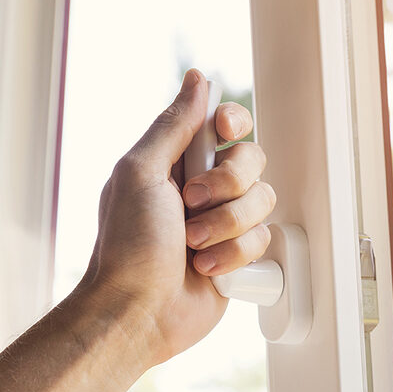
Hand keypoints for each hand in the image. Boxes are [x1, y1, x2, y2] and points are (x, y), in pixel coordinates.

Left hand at [82, 68, 274, 364]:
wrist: (138, 312)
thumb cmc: (128, 246)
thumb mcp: (140, 173)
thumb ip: (174, 125)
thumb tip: (197, 79)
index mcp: (177, 161)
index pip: (224, 123)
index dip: (233, 123)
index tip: (224, 133)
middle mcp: (204, 189)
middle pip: (252, 161)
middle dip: (227, 185)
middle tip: (191, 204)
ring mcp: (224, 223)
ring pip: (263, 202)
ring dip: (227, 226)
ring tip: (193, 246)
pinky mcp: (239, 256)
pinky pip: (264, 240)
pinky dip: (234, 256)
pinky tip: (206, 269)